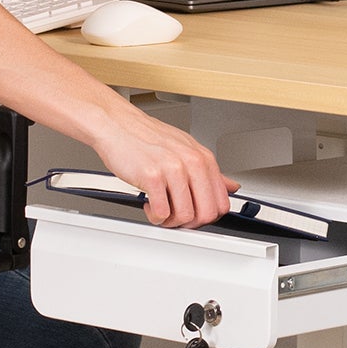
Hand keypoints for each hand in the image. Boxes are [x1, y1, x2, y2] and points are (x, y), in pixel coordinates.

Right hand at [86, 100, 237, 228]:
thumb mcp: (186, 148)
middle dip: (190, 224)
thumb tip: (230, 186)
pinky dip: (154, 216)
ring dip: (170, 221)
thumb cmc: (146, 136)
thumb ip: (209, 171)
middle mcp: (191, 163)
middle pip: (206, 213)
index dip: (208, 217)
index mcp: (202, 158)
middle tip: (176, 218)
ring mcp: (173, 169)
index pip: (221, 202)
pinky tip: (148, 204)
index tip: (195, 216)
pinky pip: (161, 212)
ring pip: (184, 216)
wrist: (116, 123)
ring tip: (160, 210)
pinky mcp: (152, 176)